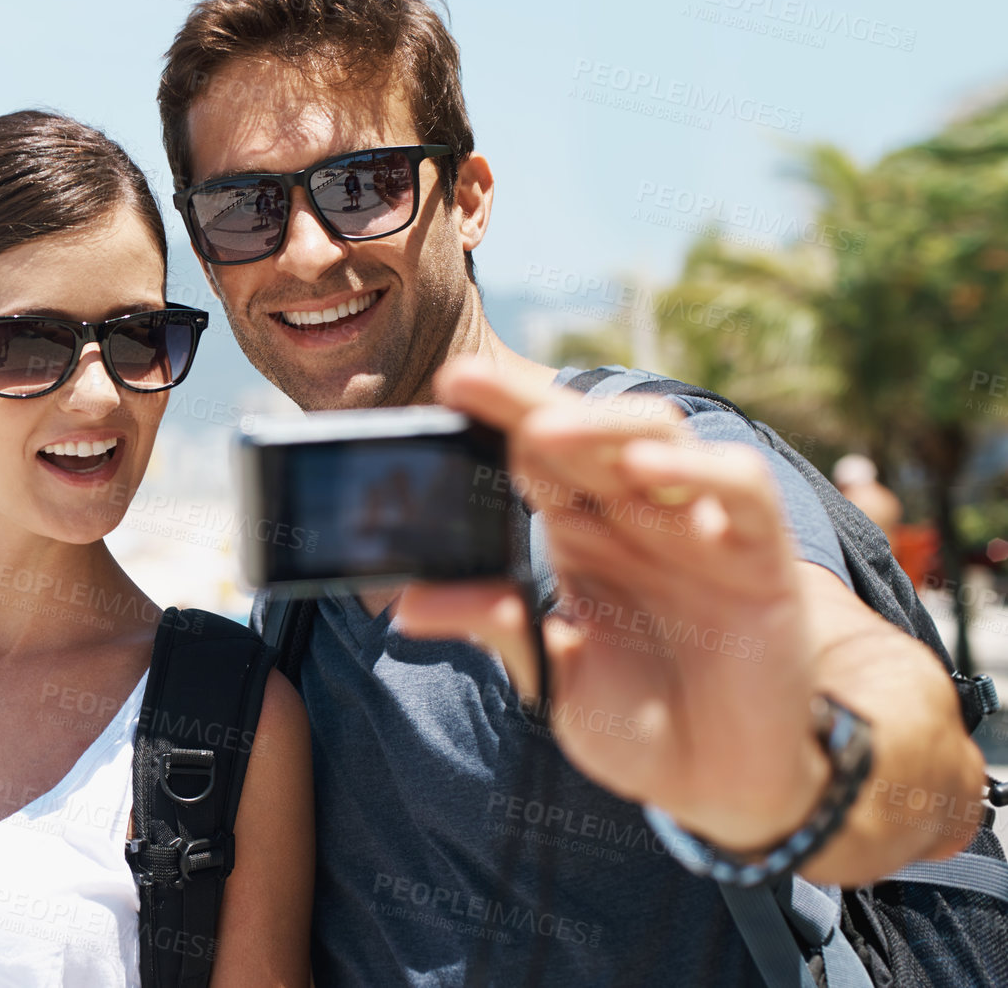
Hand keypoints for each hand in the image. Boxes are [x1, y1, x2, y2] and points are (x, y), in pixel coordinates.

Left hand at [393, 358, 828, 850]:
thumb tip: (406, 606)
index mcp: (581, 533)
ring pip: (660, 435)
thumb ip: (495, 629)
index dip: (492, 421)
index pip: (532, 456)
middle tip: (465, 380)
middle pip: (584, 429)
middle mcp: (637, 516)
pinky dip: (700, 471)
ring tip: (546, 432)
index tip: (440, 393)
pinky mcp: (762, 557)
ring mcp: (700, 528)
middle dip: (524, 401)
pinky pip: (742, 490)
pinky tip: (647, 474)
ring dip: (602, 425)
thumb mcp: (551, 677)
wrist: (717, 788)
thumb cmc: (635, 723)